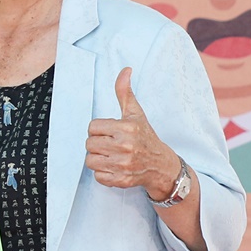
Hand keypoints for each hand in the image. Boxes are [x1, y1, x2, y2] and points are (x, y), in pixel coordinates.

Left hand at [85, 68, 179, 199]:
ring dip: (98, 159)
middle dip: (98, 144)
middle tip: (111, 144)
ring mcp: (123, 165)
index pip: (92, 127)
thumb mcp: (136, 113)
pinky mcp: (121, 180)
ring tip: (111, 156)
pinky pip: (97, 176)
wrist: (161, 165)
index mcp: (126, 128)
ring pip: (90, 160)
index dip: (99, 129)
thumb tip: (125, 70)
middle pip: (89, 144)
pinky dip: (103, 173)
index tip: (110, 132)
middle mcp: (125, 146)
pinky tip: (114, 167)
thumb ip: (125, 92)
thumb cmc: (145, 137)